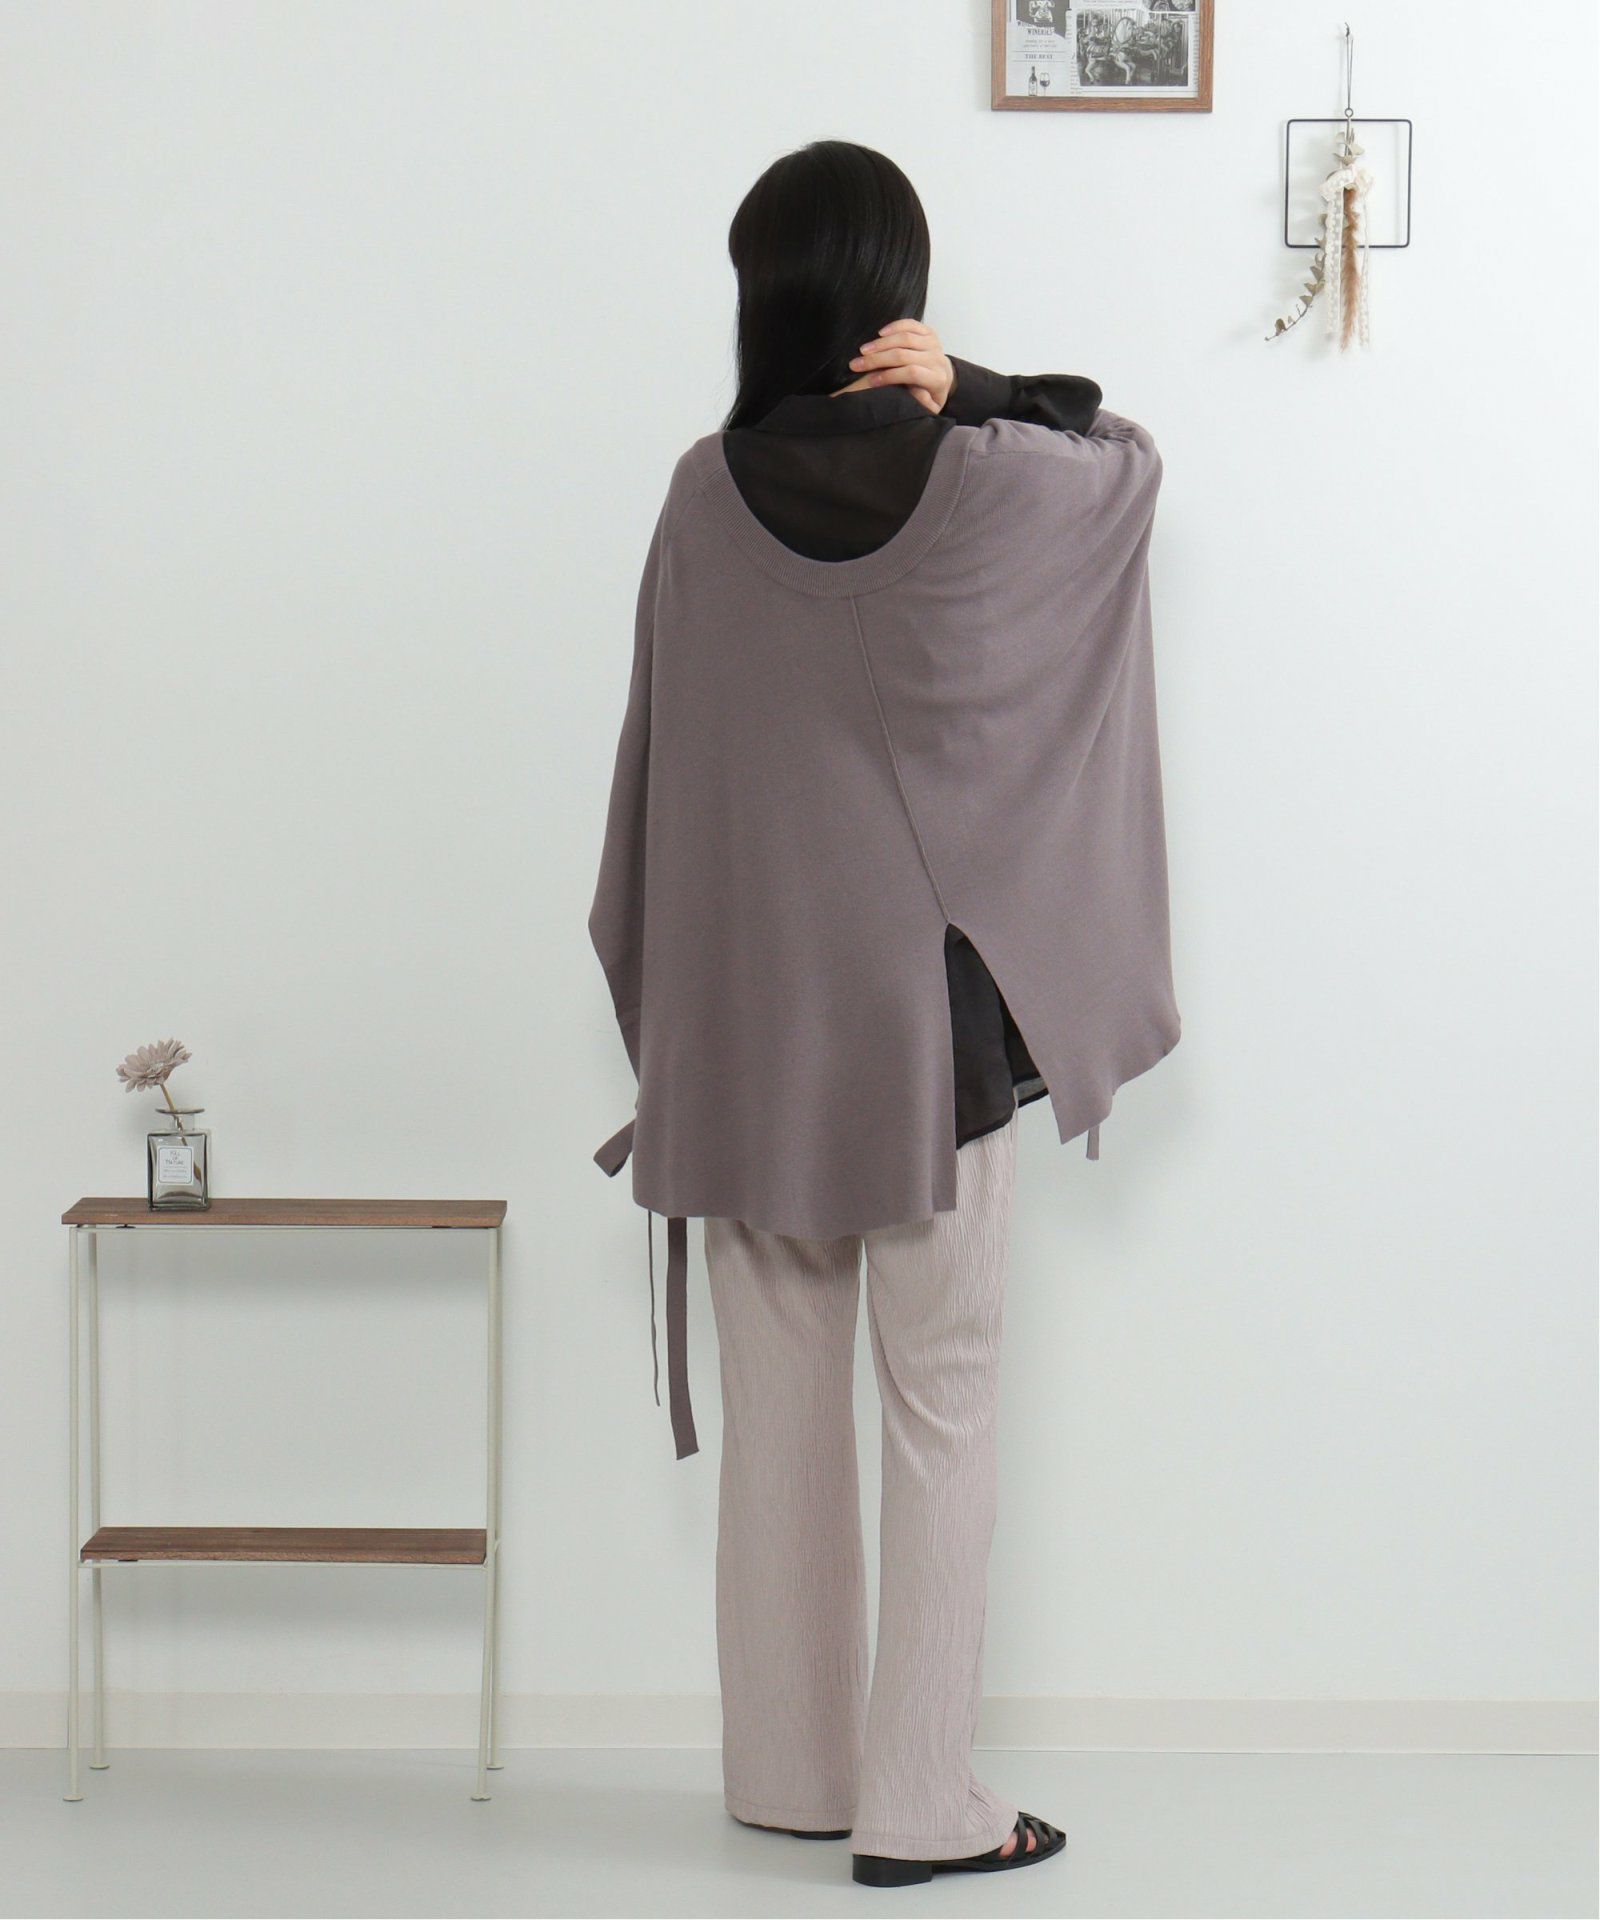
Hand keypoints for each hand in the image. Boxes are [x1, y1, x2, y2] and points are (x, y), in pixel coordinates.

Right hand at [836, 319, 954, 414]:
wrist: (943, 376)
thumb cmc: (930, 395)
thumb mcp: (928, 407)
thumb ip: (922, 403)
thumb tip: (914, 390)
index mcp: (937, 379)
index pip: (911, 373)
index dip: (889, 376)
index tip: (870, 381)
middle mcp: (937, 359)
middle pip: (903, 355)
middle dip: (877, 359)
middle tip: (856, 364)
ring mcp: (933, 343)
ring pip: (904, 338)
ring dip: (880, 343)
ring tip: (862, 350)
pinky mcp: (929, 332)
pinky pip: (910, 324)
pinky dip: (894, 326)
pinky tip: (879, 333)